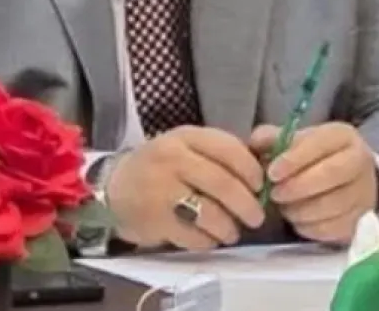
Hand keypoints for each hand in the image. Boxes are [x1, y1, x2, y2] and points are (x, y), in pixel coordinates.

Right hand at [105, 126, 265, 250]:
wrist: (114, 187)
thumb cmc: (161, 166)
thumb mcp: (186, 146)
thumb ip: (219, 154)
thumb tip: (263, 172)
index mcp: (186, 137)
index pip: (229, 149)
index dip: (252, 170)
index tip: (261, 185)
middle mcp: (173, 159)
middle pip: (224, 184)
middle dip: (248, 205)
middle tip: (257, 217)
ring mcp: (162, 190)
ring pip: (211, 214)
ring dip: (230, 228)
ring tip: (232, 232)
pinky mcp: (155, 221)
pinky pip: (194, 237)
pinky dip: (209, 241)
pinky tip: (209, 238)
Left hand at [250, 122, 378, 244]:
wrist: (349, 181)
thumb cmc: (314, 158)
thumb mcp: (296, 141)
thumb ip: (273, 139)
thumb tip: (255, 142)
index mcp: (342, 136)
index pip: (320, 144)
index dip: (294, 159)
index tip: (272, 173)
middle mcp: (359, 161)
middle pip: (331, 174)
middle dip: (297, 187)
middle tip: (274, 194)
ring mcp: (363, 192)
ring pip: (332, 205)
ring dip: (301, 210)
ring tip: (284, 208)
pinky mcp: (359, 220)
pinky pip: (332, 228)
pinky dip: (309, 227)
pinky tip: (297, 220)